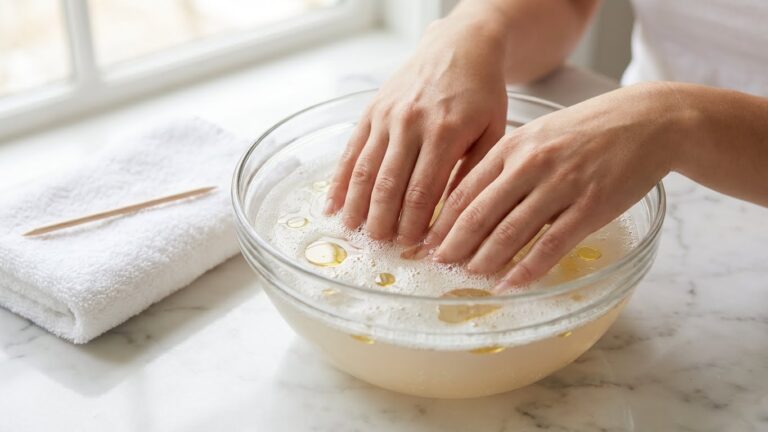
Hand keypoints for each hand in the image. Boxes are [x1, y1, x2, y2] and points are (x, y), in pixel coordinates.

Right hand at [324, 15, 508, 244]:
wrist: (460, 45)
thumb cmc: (482, 92)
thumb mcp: (494, 130)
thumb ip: (474, 171)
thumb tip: (454, 216)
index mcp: (445, 132)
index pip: (423, 190)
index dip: (414, 222)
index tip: (411, 245)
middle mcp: (411, 124)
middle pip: (389, 184)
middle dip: (382, 220)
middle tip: (379, 245)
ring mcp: (387, 116)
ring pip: (365, 169)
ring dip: (357, 204)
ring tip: (353, 231)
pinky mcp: (371, 111)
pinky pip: (351, 150)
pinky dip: (340, 180)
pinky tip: (333, 203)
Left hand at [424, 82, 686, 289]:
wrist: (646, 121)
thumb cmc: (586, 130)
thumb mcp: (537, 135)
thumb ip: (505, 163)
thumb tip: (471, 199)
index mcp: (513, 146)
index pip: (465, 190)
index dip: (442, 220)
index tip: (426, 241)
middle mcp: (531, 165)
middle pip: (480, 214)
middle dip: (454, 244)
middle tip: (437, 265)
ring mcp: (561, 187)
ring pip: (511, 232)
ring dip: (485, 260)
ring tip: (469, 276)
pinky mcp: (590, 207)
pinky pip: (551, 245)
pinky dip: (526, 269)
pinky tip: (510, 284)